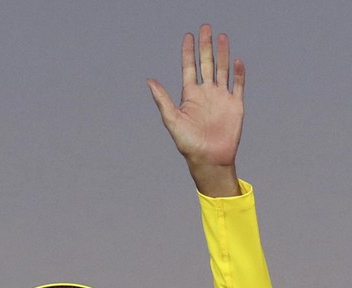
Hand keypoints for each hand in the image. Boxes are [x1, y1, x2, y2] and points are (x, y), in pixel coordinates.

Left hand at [147, 24, 243, 196]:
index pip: (189, 68)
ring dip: (222, 53)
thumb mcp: (172, 119)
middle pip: (206, 64)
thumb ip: (162, 99)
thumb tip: (149, 80)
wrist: (209, 158)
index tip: (188, 36)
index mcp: (190, 96)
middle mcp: (206, 94)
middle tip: (206, 27)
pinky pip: (237, 85)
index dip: (188, 52)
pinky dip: (238, 73)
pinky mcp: (235, 105)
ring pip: (222, 70)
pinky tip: (236, 60)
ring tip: (222, 36)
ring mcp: (221, 98)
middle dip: (206, 46)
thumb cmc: (188, 143)